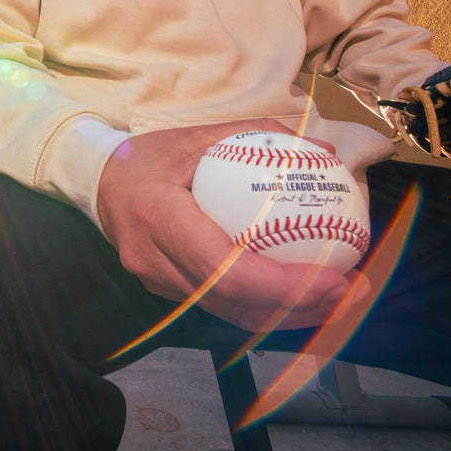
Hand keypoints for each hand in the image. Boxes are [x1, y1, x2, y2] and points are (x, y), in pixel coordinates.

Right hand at [95, 119, 360, 330]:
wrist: (98, 181)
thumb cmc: (152, 155)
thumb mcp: (201, 134)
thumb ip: (261, 138)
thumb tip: (327, 153)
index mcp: (160, 218)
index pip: (227, 270)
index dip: (285, 286)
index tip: (335, 277)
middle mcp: (155, 260)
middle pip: (236, 304)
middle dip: (303, 308)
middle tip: (353, 290)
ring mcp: (158, 283)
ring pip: (233, 315)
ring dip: (291, 316)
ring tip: (340, 298)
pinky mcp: (167, 293)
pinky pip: (224, 307)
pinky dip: (267, 306)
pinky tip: (306, 294)